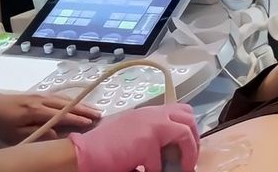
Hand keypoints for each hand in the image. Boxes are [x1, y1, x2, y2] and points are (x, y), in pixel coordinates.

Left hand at [0, 91, 100, 143]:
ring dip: (80, 104)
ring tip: (93, 110)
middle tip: (100, 114)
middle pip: (67, 104)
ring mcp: (41, 95)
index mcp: (36, 111)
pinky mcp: (39, 95)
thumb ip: (37, 133)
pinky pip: (59, 97)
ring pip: (65, 99)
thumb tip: (56, 133)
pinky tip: (77, 103)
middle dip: (84, 109)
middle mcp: (42, 100)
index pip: (61, 115)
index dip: (77, 119)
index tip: (91, 122)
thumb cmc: (1, 123)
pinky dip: (71, 100)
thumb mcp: (16, 134)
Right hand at [70, 104, 198, 171]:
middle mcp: (153, 114)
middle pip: (188, 117)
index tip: (187, 148)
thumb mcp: (133, 137)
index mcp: (149, 113)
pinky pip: (162, 161)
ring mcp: (151, 125)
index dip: (188, 129)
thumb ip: (152, 138)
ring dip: (187, 153)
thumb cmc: (104, 148)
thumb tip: (171, 154)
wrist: (84, 153)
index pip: (179, 111)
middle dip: (193, 139)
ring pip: (185, 132)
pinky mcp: (147, 141)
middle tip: (188, 159)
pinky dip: (157, 171)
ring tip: (183, 168)